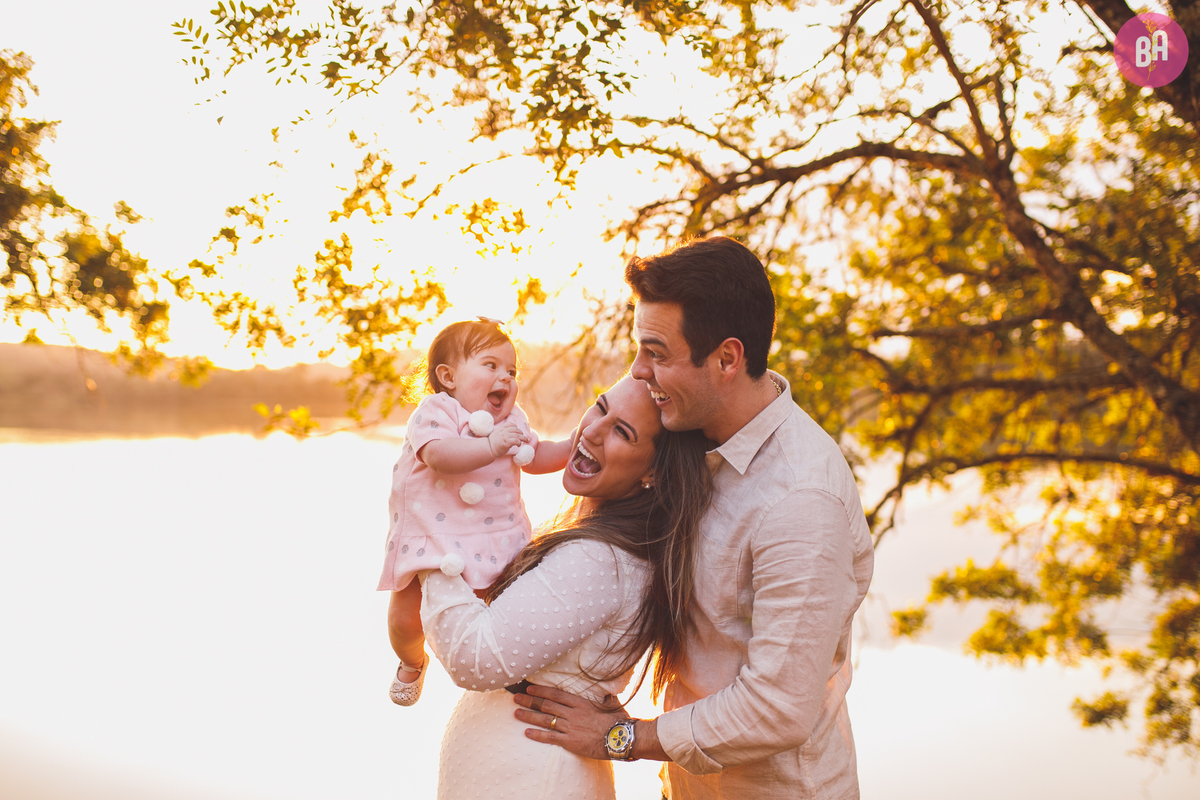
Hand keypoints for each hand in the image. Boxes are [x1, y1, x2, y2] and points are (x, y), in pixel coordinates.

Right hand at [487, 422, 525, 457]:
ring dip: (524, 438)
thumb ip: (501, 432)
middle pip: (516, 429)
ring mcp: (505, 436)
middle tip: (524, 437)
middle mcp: (503, 431)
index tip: (518, 431)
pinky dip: (519, 442)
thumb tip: (508, 434)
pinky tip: (519, 445)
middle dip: (521, 433)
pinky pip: (516, 440)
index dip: (516, 427)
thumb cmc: (492, 444)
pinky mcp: (506, 442)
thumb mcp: (496, 435)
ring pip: (518, 435)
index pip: (510, 424)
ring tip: (526, 441)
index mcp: (501, 428)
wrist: (487, 449)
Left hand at [512, 684, 627, 760]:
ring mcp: (571, 727)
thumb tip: (607, 693)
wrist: (621, 737)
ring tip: (516, 713)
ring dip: (529, 716)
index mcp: (580, 702)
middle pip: (546, 705)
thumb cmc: (619, 721)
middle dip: (529, 701)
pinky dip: (537, 735)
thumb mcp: (610, 704)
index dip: (541, 691)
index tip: (529, 689)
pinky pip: (550, 737)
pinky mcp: (571, 742)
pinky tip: (526, 732)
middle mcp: (573, 713)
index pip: (556, 694)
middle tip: (516, 698)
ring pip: (545, 720)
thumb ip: (604, 698)